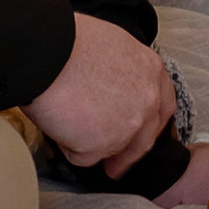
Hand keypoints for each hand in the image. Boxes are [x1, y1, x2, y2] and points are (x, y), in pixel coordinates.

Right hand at [23, 13, 177, 174]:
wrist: (46, 53)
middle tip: (114, 167)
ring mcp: (128, 125)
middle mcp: (147, 100)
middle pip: (144, 137)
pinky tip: (59, 126)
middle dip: (128, 154)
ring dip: (92, 144)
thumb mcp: (112, 45)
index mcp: (151, 70)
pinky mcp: (102, 145)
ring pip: (111, 148)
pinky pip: (83, 155)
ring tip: (68, 127)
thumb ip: (124, 71)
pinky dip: (69, 146)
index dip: (149, 123)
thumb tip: (112, 86)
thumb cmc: (69, 42)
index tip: (141, 135)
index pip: (162, 105)